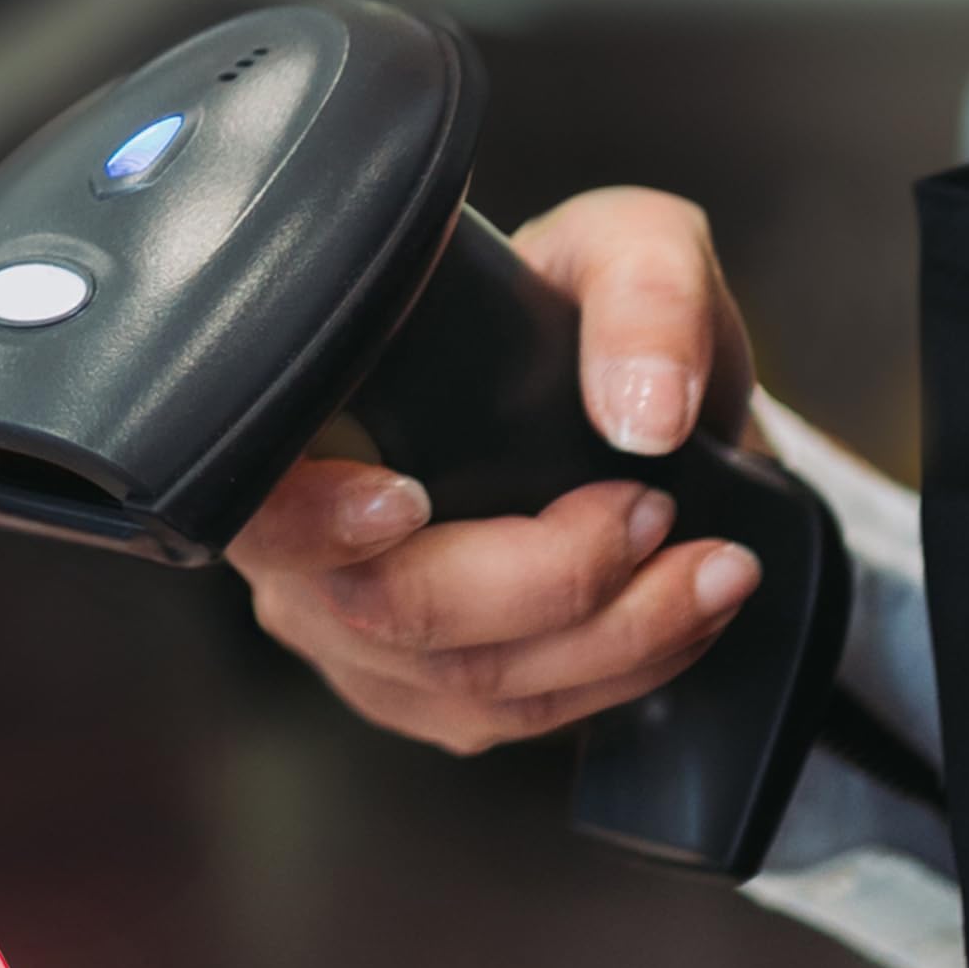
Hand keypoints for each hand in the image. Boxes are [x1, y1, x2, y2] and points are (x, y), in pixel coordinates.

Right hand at [229, 187, 763, 753]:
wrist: (606, 405)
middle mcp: (303, 555)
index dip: (314, 524)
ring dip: (612, 640)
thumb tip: (647, 415)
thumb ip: (644, 293)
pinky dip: (615, 677)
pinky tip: (680, 620)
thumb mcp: (624, 249)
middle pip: (388, 613)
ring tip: (714, 571)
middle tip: (656, 512)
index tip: (410, 501)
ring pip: (465, 685)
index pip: (253, 504)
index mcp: (299, 432)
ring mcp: (356, 641)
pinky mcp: (423, 698)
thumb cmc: (576, 319)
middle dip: (548, 581)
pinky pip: (512, 718)